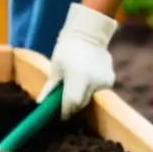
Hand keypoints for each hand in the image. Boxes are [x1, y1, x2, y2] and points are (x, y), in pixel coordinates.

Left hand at [39, 2, 117, 118]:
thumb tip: (41, 104)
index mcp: (78, 77)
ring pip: (90, 98)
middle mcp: (94, 82)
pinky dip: (90, 89)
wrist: (88, 35)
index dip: (65, 111)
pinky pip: (97, 91)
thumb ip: (50, 87)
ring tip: (73, 85)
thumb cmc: (66, 50)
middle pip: (82, 102)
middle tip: (63, 103)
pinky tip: (85, 77)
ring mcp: (105, 82)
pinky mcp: (111, 80)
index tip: (59, 116)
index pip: (72, 102)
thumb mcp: (55, 67)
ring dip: (81, 96)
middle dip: (71, 105)